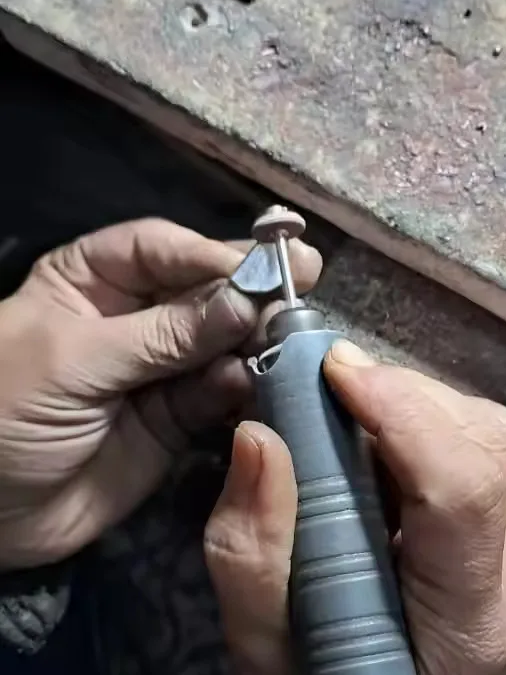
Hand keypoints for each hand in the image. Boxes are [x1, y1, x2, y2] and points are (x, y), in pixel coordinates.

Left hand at [0, 218, 319, 568]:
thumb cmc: (5, 413)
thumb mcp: (76, 359)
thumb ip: (163, 335)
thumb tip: (244, 302)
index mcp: (90, 280)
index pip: (162, 248)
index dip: (212, 253)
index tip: (267, 264)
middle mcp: (129, 318)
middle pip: (201, 292)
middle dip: (248, 290)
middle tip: (306, 282)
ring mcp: (154, 373)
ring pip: (218, 345)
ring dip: (254, 341)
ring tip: (292, 339)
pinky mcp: (173, 425)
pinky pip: (218, 398)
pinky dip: (243, 391)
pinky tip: (264, 382)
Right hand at [205, 341, 505, 674]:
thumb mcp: (257, 648)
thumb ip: (252, 553)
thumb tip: (260, 436)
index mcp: (470, 627)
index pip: (465, 496)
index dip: (405, 416)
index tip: (333, 374)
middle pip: (486, 451)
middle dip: (403, 400)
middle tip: (325, 390)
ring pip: (505, 436)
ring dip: (426, 406)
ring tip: (359, 414)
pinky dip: (452, 419)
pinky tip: (405, 435)